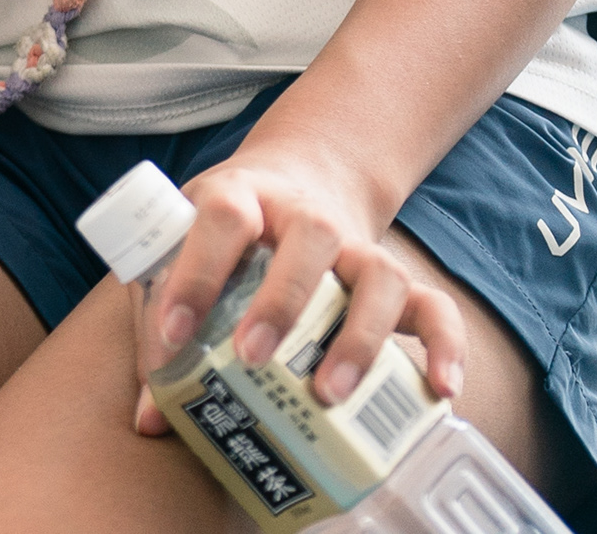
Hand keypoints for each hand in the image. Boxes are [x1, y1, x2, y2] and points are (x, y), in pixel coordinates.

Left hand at [130, 147, 460, 435]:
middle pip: (311, 239)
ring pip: (379, 274)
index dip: (196, 274)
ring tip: (328, 394)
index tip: (174, 334)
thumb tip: (151, 419)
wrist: (298, 177)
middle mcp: (305, 214)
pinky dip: (445, 345)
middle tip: (252, 358)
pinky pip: (434, 304)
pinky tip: (439, 389)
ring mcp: (357, 244)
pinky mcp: (397, 274)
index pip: (222, 217)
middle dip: (282, 303)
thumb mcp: (184, 250)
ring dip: (358, 337)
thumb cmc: (227, 233)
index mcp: (241, 195)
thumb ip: (162, 325)